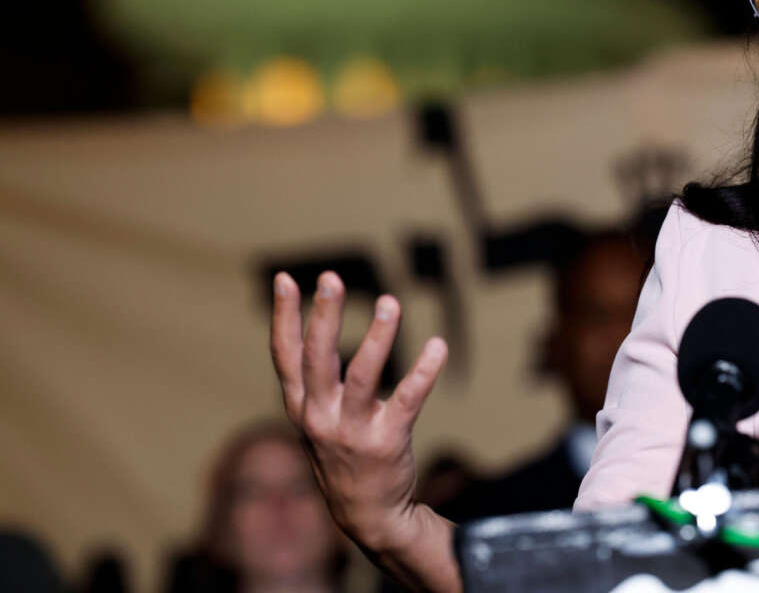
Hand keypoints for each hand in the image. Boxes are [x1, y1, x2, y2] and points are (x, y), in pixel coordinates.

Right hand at [270, 270, 460, 590]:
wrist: (368, 516)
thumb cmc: (343, 454)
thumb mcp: (316, 419)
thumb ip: (313, 380)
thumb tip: (315, 324)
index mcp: (302, 407)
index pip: (286, 356)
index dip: (284, 317)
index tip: (285, 279)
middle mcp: (321, 417)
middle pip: (318, 359)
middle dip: (324, 316)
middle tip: (332, 278)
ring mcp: (353, 431)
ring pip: (362, 377)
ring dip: (377, 338)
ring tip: (390, 302)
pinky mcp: (388, 441)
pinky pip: (409, 400)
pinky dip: (424, 371)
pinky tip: (438, 347)